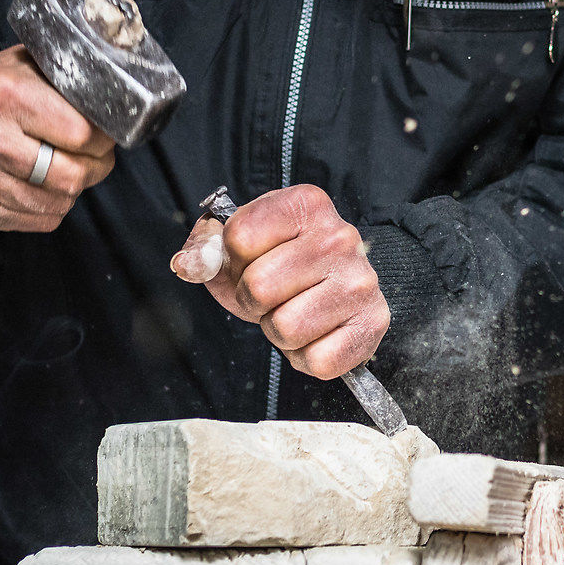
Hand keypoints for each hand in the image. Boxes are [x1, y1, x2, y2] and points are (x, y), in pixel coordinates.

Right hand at [0, 46, 116, 230]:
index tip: (103, 133)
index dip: (103, 137)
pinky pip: (40, 221)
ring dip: (73, 188)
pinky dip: (52, 205)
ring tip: (65, 165)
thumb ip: (72, 80)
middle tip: (94, 155)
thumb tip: (122, 102)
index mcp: (6, 95)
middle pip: (71, 176)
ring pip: (59, 203)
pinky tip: (41, 182)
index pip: (82, 133)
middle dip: (95, 167)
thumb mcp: (32, 64)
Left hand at [170, 185, 387, 377]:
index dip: (235, 260)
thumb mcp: (236, 250)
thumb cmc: (281, 266)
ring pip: (285, 328)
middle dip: (254, 301)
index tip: (255, 261)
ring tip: (295, 313)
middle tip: (274, 296)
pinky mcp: (374, 322)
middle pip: (258, 286)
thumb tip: (189, 265)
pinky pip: (317, 361)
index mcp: (305, 204)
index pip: (239, 237)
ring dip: (279, 332)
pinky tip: (317, 334)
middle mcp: (341, 236)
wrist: (337, 290)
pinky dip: (306, 358)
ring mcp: (361, 280)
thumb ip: (204, 250)